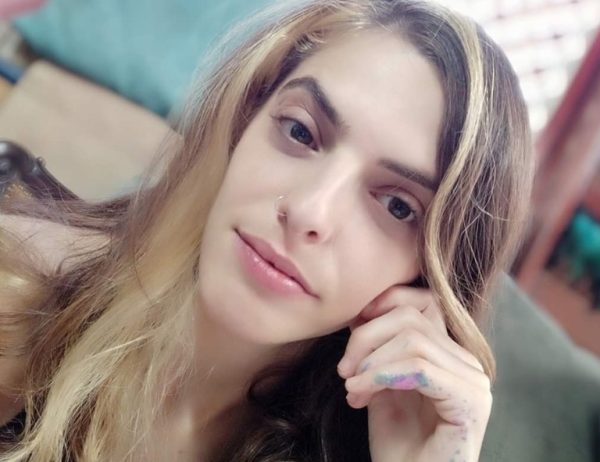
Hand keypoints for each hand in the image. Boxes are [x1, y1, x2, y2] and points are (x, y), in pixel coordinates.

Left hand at [337, 286, 491, 461]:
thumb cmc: (398, 446)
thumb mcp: (381, 385)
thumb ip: (379, 350)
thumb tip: (360, 311)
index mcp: (450, 355)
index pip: (423, 301)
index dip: (385, 302)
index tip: (352, 324)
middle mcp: (468, 363)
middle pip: (411, 318)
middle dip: (367, 337)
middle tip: (344, 369)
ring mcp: (474, 382)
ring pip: (413, 340)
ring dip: (370, 362)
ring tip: (352, 387)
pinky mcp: (470, 403)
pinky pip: (419, 368)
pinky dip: (380, 376)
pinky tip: (360, 394)